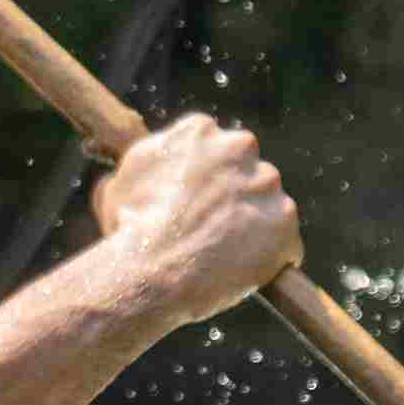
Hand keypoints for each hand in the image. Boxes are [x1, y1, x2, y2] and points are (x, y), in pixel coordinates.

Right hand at [89, 113, 299, 326]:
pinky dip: (272, 259)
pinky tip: (245, 273)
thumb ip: (140, 168)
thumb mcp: (117, 185)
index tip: (193, 199)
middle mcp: (240, 148)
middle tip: (211, 226)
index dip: (204, 176)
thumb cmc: (129, 229)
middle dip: (235, 194)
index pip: (213, 145)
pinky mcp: (286, 224)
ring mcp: (267, 186)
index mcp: (199, 131)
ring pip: (268, 205)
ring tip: (225, 255)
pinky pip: (286, 244)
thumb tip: (133, 170)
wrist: (152, 271)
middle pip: (248, 170)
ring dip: (255, 226)